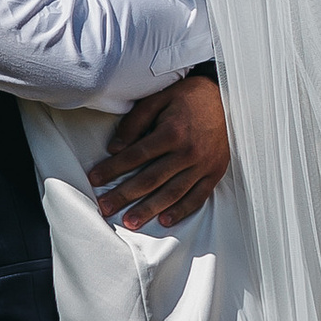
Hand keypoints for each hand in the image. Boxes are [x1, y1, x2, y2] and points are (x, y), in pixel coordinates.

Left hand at [90, 71, 228, 232]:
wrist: (225, 98)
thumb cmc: (187, 98)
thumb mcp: (158, 99)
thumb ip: (135, 122)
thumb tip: (115, 148)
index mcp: (173, 132)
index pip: (136, 155)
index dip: (113, 168)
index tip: (94, 179)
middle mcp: (189, 152)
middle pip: (151, 179)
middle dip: (125, 195)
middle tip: (105, 208)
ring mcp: (204, 165)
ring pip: (173, 193)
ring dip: (150, 209)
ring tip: (131, 222)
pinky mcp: (215, 172)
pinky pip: (198, 197)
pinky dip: (181, 210)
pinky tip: (165, 220)